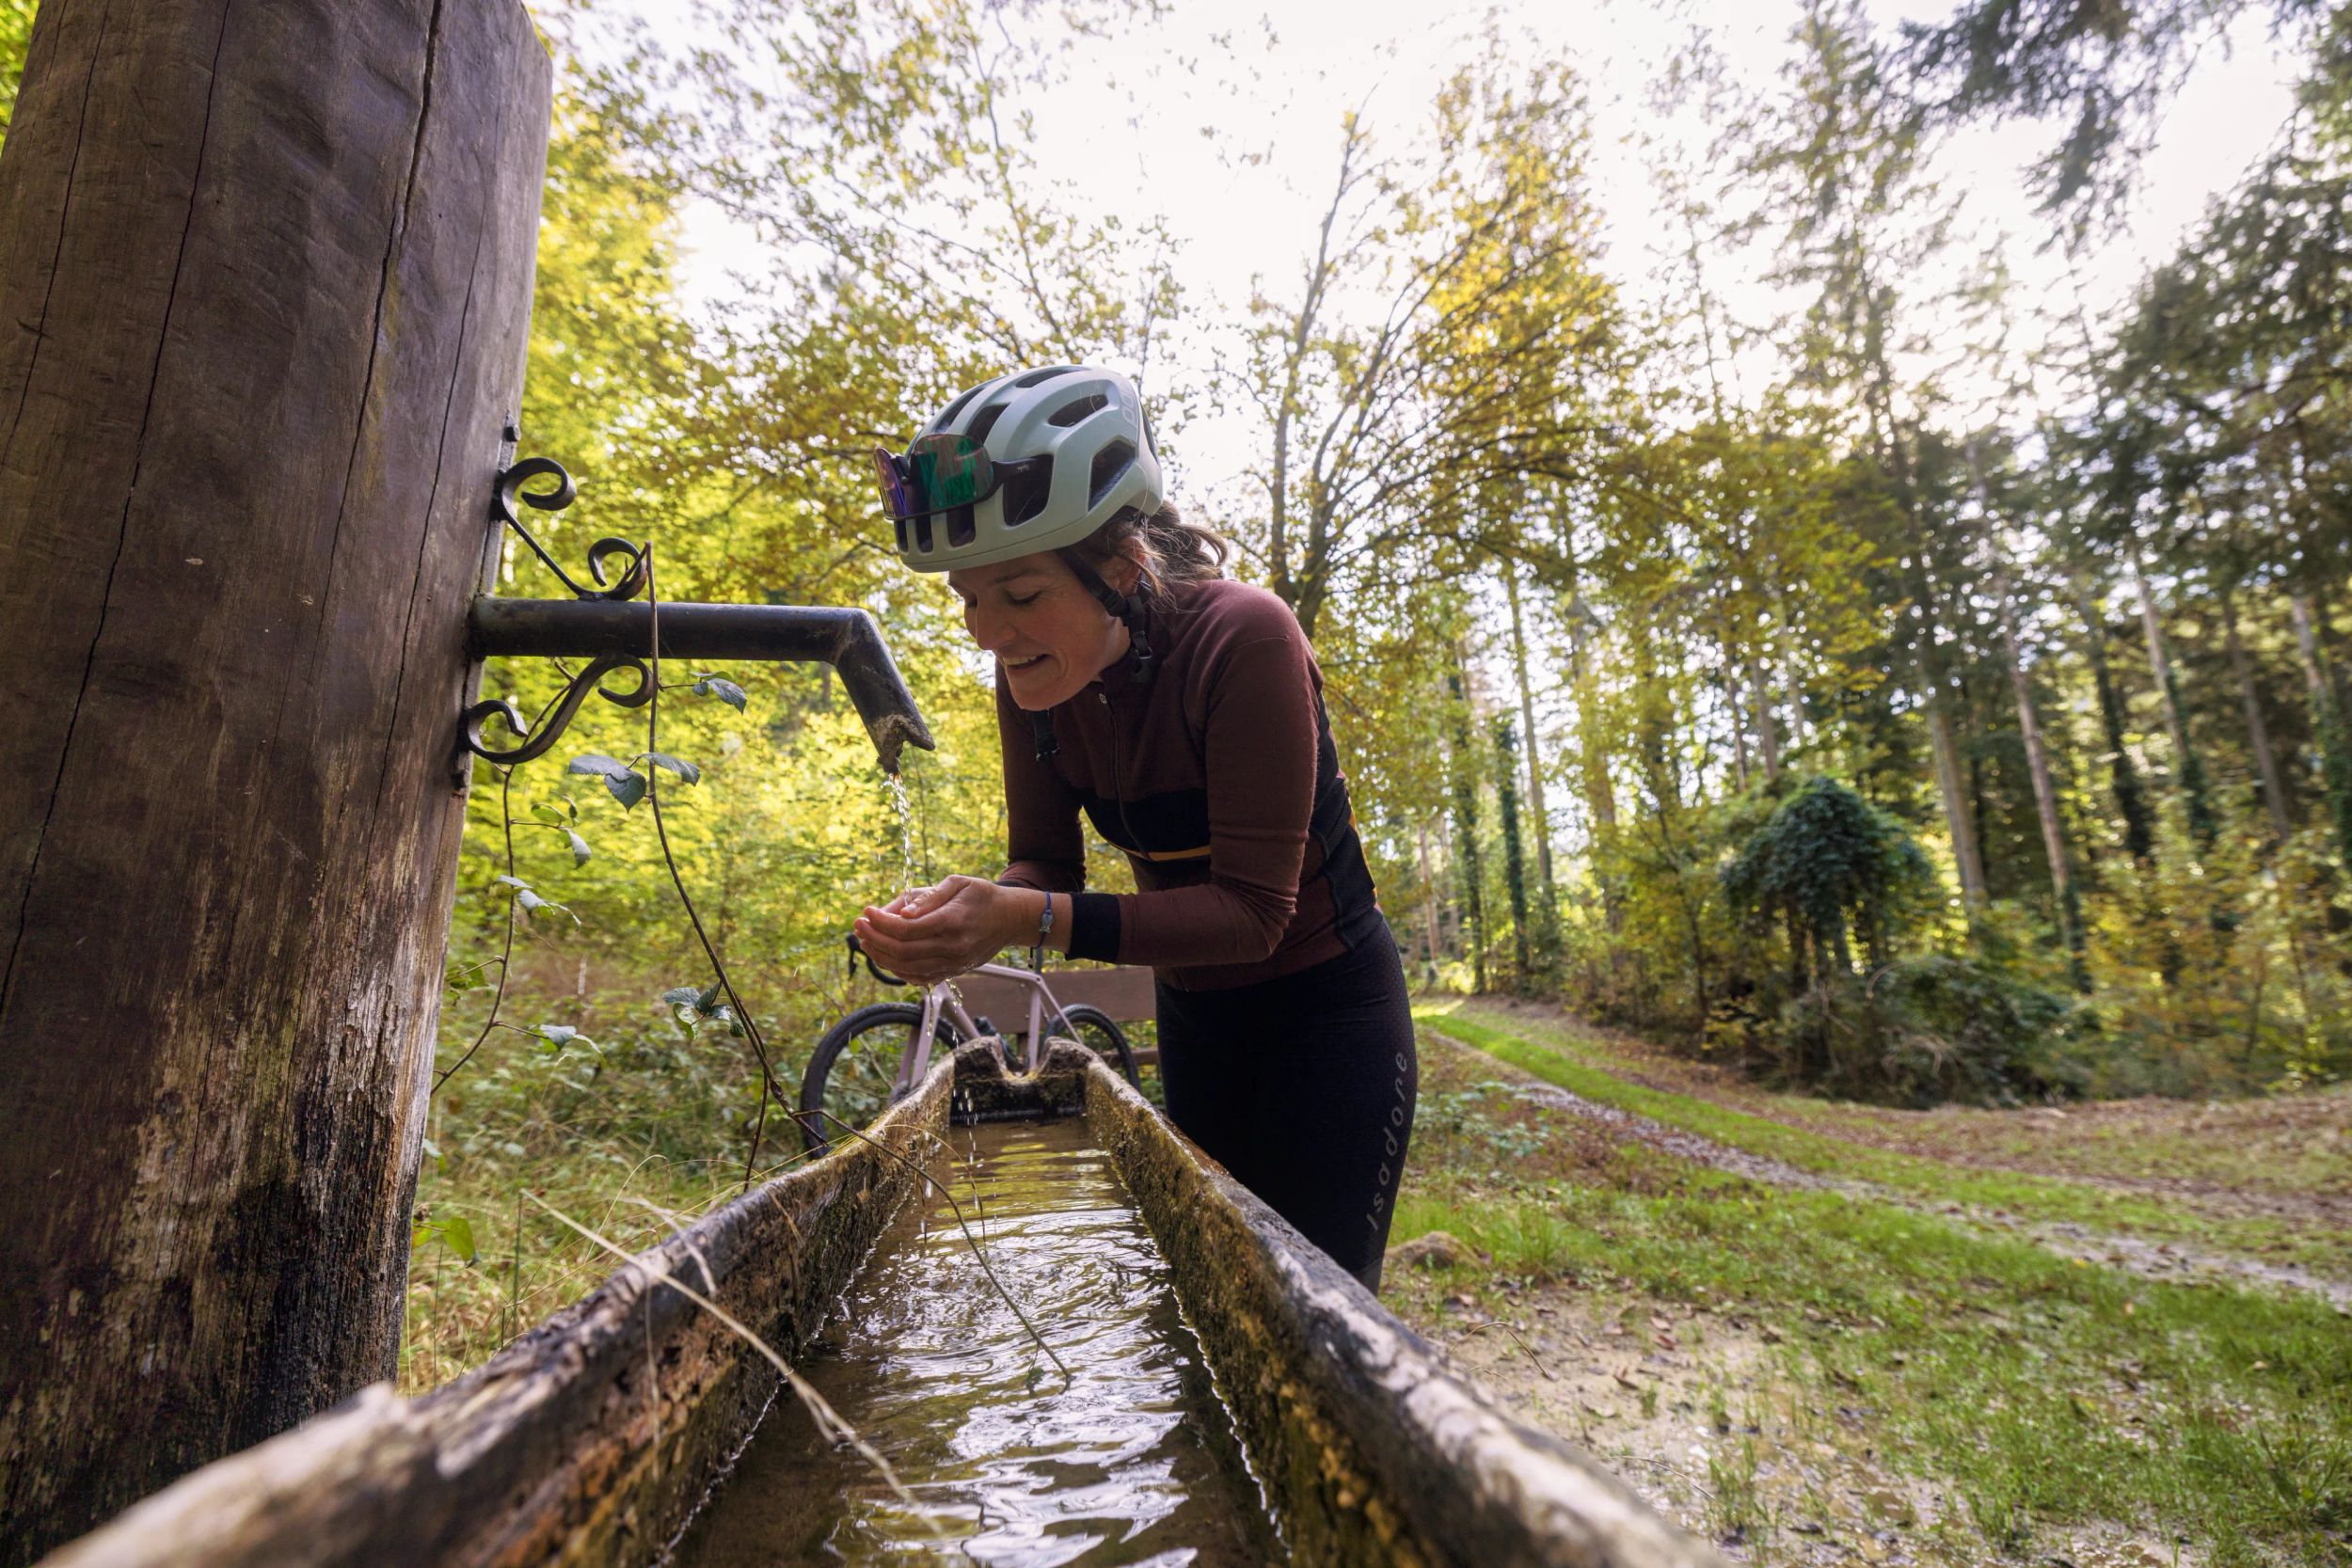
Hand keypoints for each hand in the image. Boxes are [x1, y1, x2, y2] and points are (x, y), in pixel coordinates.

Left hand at [854, 875, 1021, 983]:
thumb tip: (900, 913)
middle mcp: (952, 947)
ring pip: (907, 968)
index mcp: (951, 921)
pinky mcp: (953, 971)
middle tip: (858, 926)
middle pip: (902, 951)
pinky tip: (885, 956)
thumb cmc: (981, 895)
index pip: (905, 928)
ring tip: (866, 941)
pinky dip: (898, 970)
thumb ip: (928, 897)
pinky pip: (919, 977)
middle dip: (874, 939)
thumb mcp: (957, 883)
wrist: (1010, 919)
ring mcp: (953, 963)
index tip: (866, 911)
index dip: (880, 922)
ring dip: (881, 957)